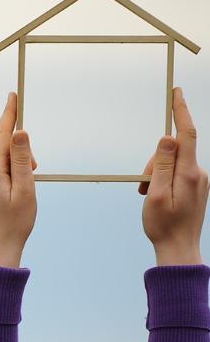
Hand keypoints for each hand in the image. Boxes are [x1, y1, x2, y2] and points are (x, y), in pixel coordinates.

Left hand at [0, 92, 36, 267]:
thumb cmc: (15, 222)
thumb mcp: (26, 189)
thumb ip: (21, 159)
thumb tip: (19, 133)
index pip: (1, 135)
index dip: (9, 115)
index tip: (13, 95)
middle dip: (18, 148)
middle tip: (32, 169)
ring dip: (15, 161)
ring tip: (25, 184)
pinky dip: (8, 168)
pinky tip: (16, 185)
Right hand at [139, 87, 207, 265]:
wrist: (179, 248)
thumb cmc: (164, 225)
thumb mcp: (156, 194)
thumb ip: (161, 165)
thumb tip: (167, 138)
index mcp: (189, 173)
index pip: (186, 134)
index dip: (181, 111)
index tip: (177, 93)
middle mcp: (199, 173)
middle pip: (174, 151)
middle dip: (154, 162)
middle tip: (142, 187)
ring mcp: (199, 180)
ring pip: (174, 163)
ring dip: (156, 174)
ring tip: (149, 197)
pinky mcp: (197, 186)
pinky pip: (178, 173)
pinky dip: (163, 180)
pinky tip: (158, 197)